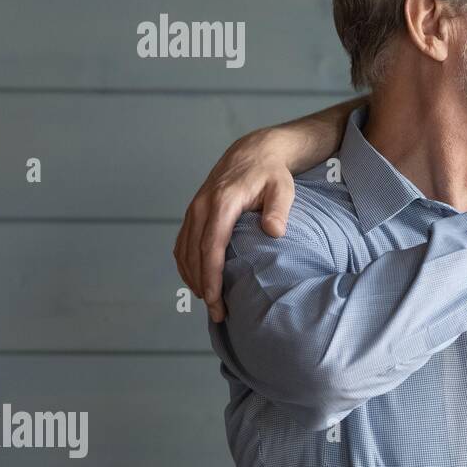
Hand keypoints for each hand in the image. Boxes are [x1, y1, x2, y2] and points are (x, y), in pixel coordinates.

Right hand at [174, 129, 296, 321]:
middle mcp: (202, 207)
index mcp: (222, 203)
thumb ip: (278, 209)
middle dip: (203, 287)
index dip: (210, 277)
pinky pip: (182, 244)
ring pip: (184, 252)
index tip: (215, 300)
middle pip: (195, 255)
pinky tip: (198, 281)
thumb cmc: (272, 174)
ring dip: (192, 279)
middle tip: (218, 313)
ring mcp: (194, 210)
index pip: (211, 247)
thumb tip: (274, 232)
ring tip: (210, 303)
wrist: (253, 153)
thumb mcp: (283, 188)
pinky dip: (187, 265)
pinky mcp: (193, 213)